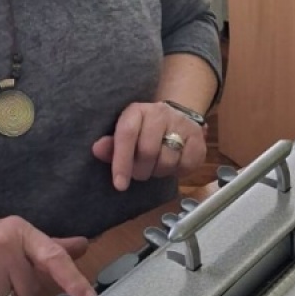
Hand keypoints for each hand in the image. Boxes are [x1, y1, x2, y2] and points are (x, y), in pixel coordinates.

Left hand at [91, 102, 207, 191]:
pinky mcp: (198, 139)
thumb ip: (111, 146)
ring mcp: (181, 124)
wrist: (178, 116)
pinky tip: (174, 164)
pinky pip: (186, 165)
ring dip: (159, 172)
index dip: (121, 161)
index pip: (127, 135)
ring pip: (167, 161)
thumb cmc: (144, 131)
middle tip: (141, 171)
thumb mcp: (126, 134)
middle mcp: (160, 113)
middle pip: (147, 152)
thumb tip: (96, 150)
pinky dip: (178, 172)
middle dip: (141, 170)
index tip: (119, 184)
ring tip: (157, 166)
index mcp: (137, 111)